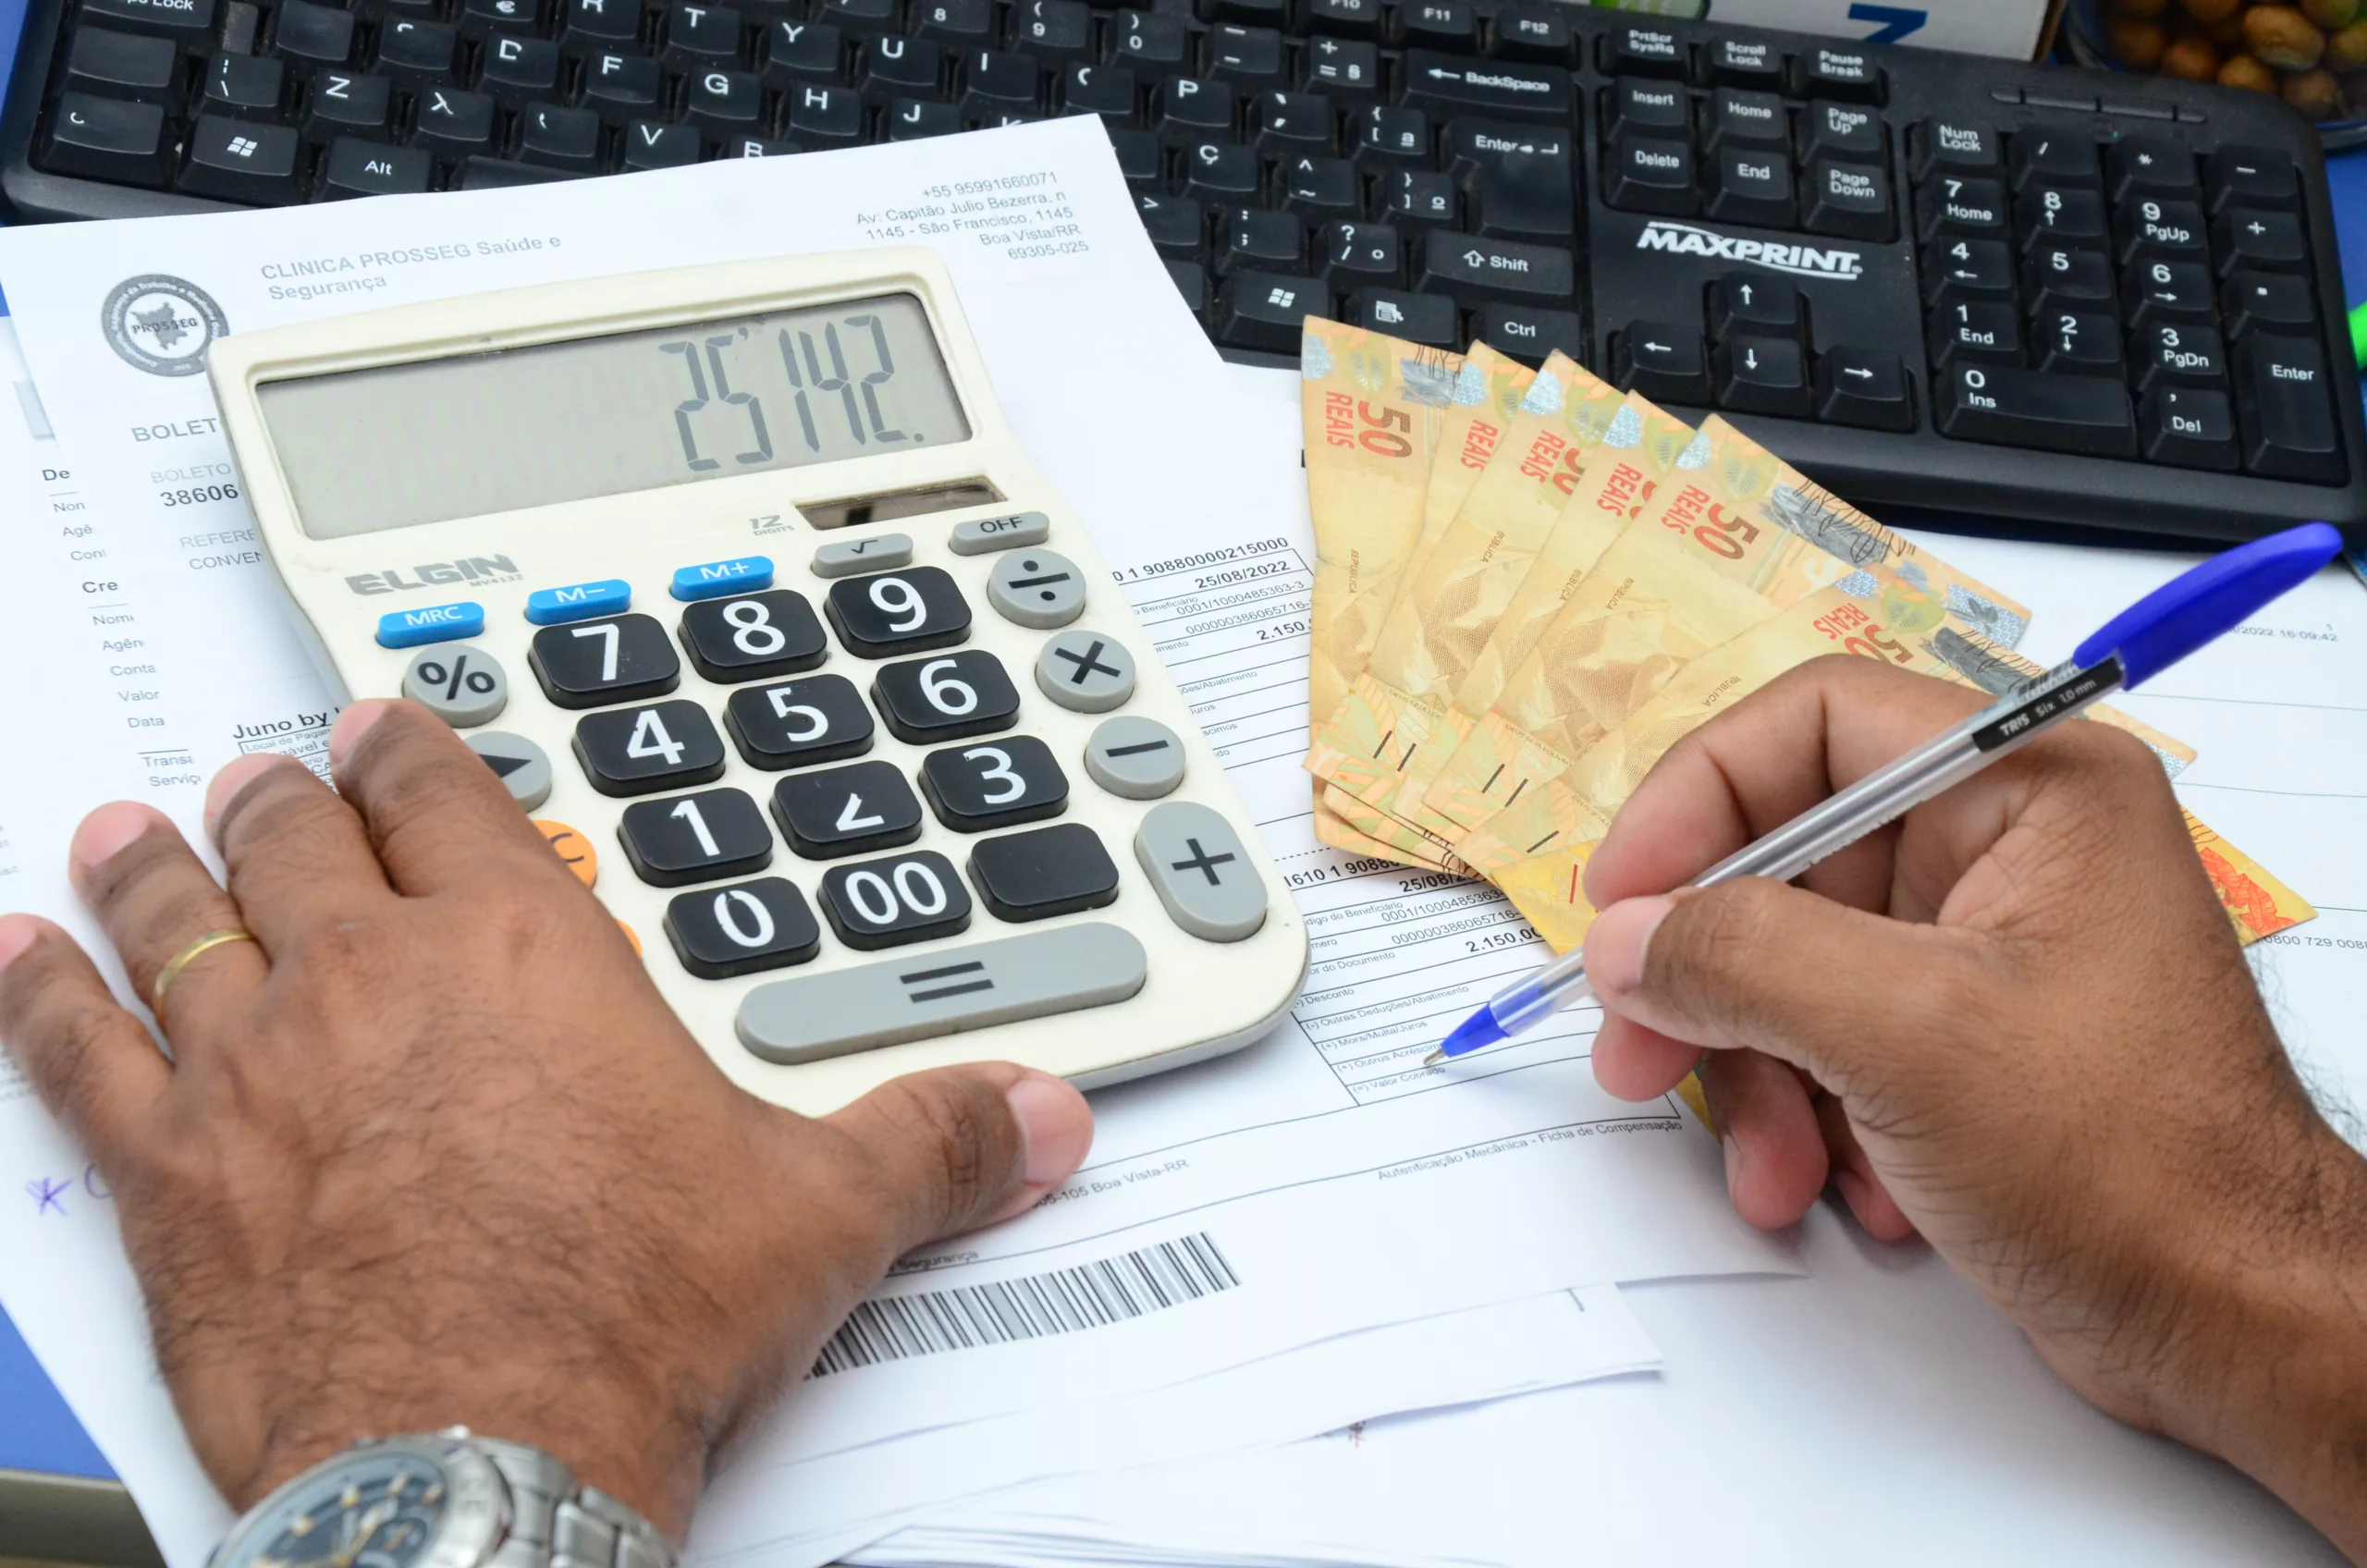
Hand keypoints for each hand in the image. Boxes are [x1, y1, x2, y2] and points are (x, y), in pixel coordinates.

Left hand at [0, 700, 1094, 1540]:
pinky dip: (44, 1000)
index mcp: (522, 957)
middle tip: (269, 768)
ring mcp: (257, 1072)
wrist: (486, 1448)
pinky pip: (76, 1059)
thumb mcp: (820, 1215)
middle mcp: (374, 985)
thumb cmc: (627, 1313)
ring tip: (138, 823)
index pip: (449, 804)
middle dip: (286, 796)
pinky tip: (20, 960)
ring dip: (159, 866)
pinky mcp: (172, 1177)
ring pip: (182, 922)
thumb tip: (1035, 1118)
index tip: (386, 725)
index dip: (411, 751)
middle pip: (304, 841)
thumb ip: (936, 1142)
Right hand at [1577, 657, 2366, 1554]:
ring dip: (1757, 1071)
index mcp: (2029, 787)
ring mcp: (1983, 949)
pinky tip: (1845, 1185)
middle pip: (1786, 856)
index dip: (1698, 798)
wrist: (2238, 1325)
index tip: (1621, 893)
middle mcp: (2006, 848)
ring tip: (1775, 1167)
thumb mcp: (1909, 1037)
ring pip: (1793, 964)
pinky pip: (1830, 1039)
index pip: (1814, 725)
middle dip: (1708, 970)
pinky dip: (1809, 1113)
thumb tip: (1623, 937)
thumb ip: (1743, 957)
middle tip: (1638, 1048)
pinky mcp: (1965, 1041)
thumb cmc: (2134, 1165)